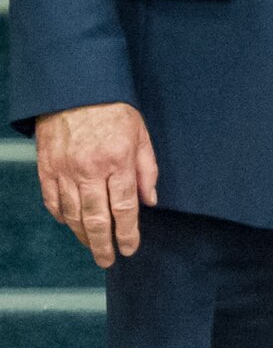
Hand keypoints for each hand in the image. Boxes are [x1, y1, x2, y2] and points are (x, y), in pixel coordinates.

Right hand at [35, 103, 157, 269]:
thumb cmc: (113, 108)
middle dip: (103, 244)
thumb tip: (150, 201)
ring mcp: (65, 170)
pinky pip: (52, 201)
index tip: (129, 249)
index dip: (127, 233)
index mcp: (117, 160)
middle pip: (96, 218)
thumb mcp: (141, 133)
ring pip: (73, 215)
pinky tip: (70, 223)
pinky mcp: (47, 168)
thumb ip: (147, 168)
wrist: (75, 87)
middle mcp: (90, 170)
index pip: (124, 208)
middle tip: (108, 260)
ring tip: (92, 246)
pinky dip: (61, 216)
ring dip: (83, 235)